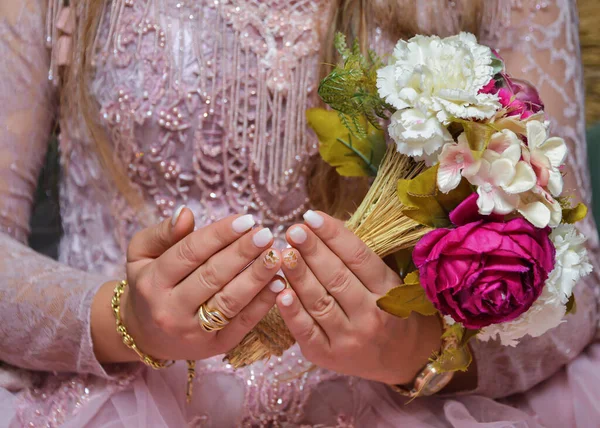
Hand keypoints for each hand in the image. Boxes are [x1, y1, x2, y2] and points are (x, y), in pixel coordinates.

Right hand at [92, 207, 285, 362]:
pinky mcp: (216, 347)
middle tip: (266, 234)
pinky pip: (243, 324)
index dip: (220, 234)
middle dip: (243, 253)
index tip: (246, 219)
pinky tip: (279, 284)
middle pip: (212, 276)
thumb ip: (162, 233)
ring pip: (230, 301)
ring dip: (257, 277)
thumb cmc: (149, 284)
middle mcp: (171, 310)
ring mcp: (193, 332)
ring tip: (276, 256)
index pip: (190, 252)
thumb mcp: (141, 254)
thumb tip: (185, 212)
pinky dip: (263, 304)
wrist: (144, 334)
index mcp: (153, 282)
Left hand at [276, 211, 441, 384]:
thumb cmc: (390, 310)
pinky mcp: (329, 356)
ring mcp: (349, 338)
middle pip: (337, 277)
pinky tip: (280, 292)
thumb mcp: (386, 281)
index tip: (311, 216)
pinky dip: (292, 312)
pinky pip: (307, 332)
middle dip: (312, 251)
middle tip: (294, 231)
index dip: (334, 235)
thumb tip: (318, 226)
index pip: (358, 257)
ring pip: (319, 301)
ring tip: (283, 253)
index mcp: (387, 291)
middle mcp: (370, 315)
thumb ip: (357, 258)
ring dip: (298, 275)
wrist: (402, 358)